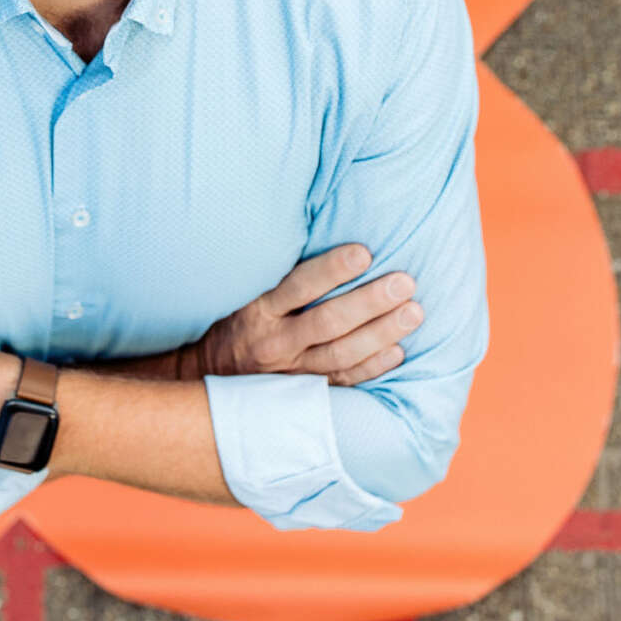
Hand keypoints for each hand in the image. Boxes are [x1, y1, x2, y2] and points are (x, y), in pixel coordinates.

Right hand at [189, 243, 421, 385]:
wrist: (206, 376)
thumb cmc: (235, 321)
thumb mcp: (242, 292)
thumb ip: (277, 274)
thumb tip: (316, 227)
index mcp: (258, 310)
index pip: (298, 286)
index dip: (332, 270)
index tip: (364, 253)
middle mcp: (275, 341)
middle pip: (328, 322)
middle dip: (370, 302)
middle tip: (405, 283)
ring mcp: (290, 371)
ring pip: (341, 354)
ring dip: (381, 333)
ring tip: (413, 313)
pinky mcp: (302, 393)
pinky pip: (342, 381)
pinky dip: (371, 367)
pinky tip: (398, 351)